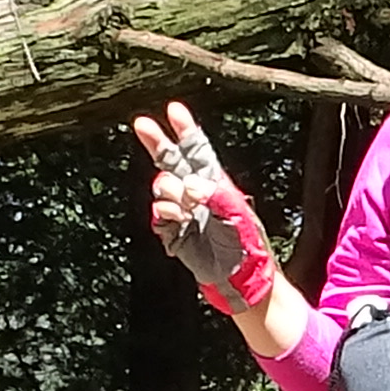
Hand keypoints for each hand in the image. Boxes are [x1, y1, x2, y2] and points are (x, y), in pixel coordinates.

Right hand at [130, 103, 281, 314]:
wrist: (241, 281)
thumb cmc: (248, 247)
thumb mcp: (238, 215)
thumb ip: (214, 195)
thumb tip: (188, 183)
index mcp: (216, 183)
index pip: (197, 150)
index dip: (185, 130)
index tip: (173, 110)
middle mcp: (197, 194)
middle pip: (172, 161)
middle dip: (157, 142)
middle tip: (141, 123)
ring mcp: (184, 213)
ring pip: (162, 188)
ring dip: (167, 190)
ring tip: (181, 201)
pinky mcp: (175, 234)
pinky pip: (160, 217)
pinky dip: (164, 215)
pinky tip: (174, 218)